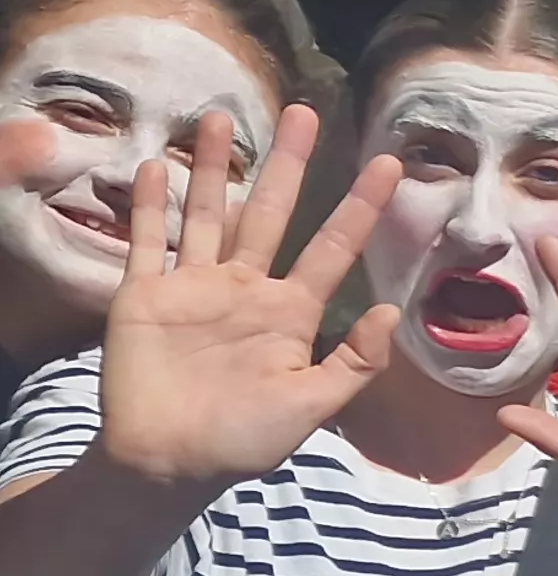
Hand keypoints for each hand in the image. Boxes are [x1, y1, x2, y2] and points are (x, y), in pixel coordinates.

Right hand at [93, 109, 399, 497]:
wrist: (171, 462)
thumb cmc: (245, 442)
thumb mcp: (312, 406)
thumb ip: (354, 363)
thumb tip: (394, 311)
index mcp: (291, 313)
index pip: (333, 248)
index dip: (360, 207)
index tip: (388, 163)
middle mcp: (245, 289)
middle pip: (271, 213)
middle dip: (288, 164)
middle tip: (304, 112)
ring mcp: (194, 288)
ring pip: (208, 213)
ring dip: (215, 168)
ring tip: (223, 117)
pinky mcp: (145, 296)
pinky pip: (148, 242)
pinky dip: (150, 205)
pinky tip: (154, 165)